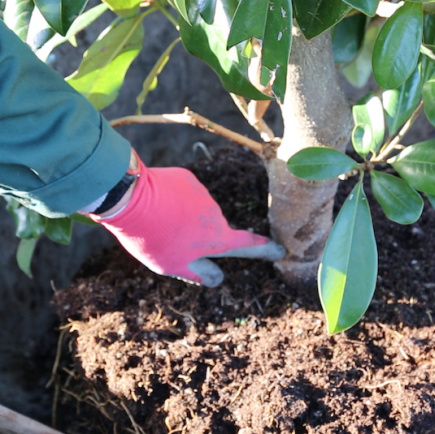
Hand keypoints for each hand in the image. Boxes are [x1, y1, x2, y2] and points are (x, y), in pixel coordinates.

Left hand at [89, 152, 284, 286]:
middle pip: (213, 229)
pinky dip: (176, 201)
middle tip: (170, 239)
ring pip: (198, 212)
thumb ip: (200, 273)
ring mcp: (203, 194)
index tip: (281, 250)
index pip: (248, 245)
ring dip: (185, 218)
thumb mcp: (173, 266)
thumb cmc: (153, 237)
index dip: (266, 250)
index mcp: (217, 238)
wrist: (131, 197)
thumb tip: (219, 278)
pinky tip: (157, 205)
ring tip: (159, 222)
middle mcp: (216, 214)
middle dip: (198, 236)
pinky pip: (186, 194)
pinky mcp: (188, 180)